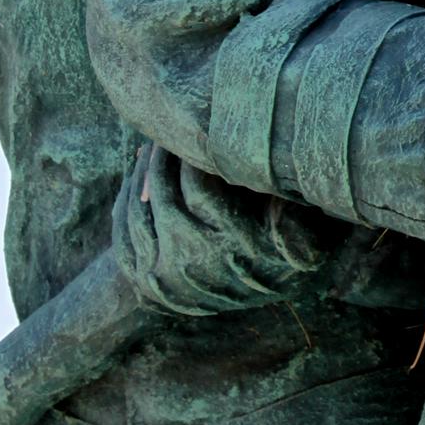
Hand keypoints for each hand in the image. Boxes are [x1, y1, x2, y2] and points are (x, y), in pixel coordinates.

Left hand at [112, 144, 331, 316]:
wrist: (268, 293)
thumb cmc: (295, 243)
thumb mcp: (301, 218)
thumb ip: (279, 185)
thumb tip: (262, 145)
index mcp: (234, 248)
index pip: (198, 187)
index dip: (192, 154)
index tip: (196, 131)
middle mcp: (196, 266)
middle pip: (163, 198)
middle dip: (162, 159)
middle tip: (165, 133)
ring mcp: (166, 281)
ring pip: (139, 215)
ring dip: (141, 176)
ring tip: (152, 152)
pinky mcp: (146, 286)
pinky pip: (123, 236)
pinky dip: (126, 203)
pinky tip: (138, 180)